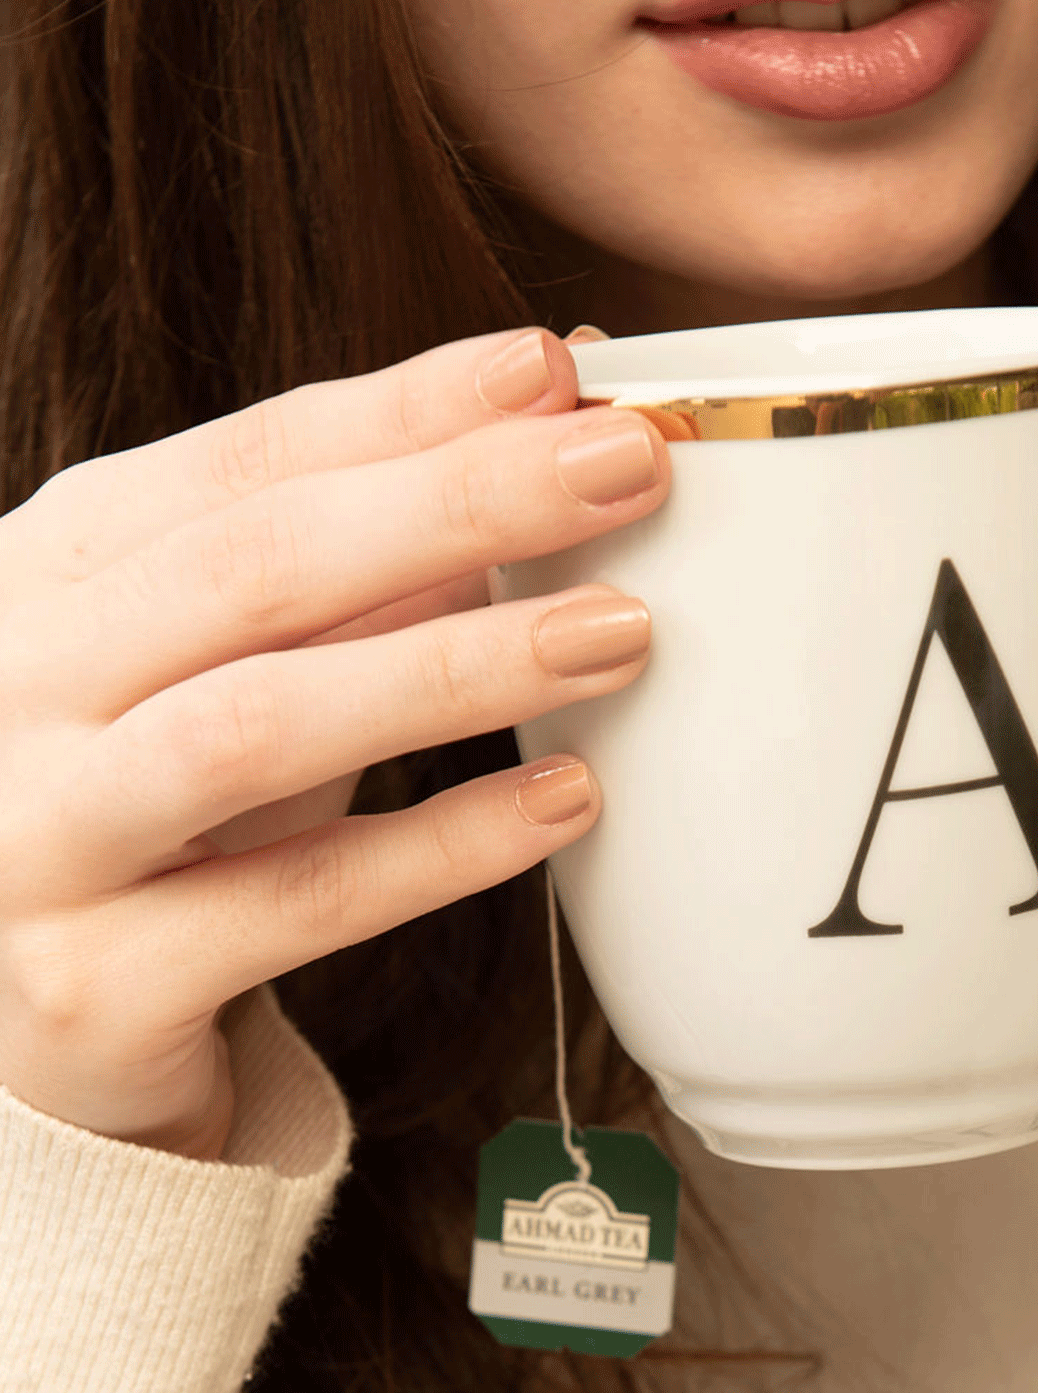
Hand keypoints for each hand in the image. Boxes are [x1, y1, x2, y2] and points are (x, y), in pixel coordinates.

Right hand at [0, 328, 667, 1156]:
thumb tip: (534, 443)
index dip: (402, 411)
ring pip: (256, 728)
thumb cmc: (159, 809)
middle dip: (455, 503)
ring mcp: (40, 841)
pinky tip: (566, 799)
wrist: (26, 1022)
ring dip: (454, 668)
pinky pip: (293, 904)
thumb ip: (360, 571)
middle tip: (622, 467)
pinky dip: (441, 847)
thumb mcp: (240, 664)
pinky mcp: (94, 985)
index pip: (241, 464)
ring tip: (619, 632)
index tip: (550, 369)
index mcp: (55, 578)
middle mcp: (18, 690)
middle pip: (252, 568)